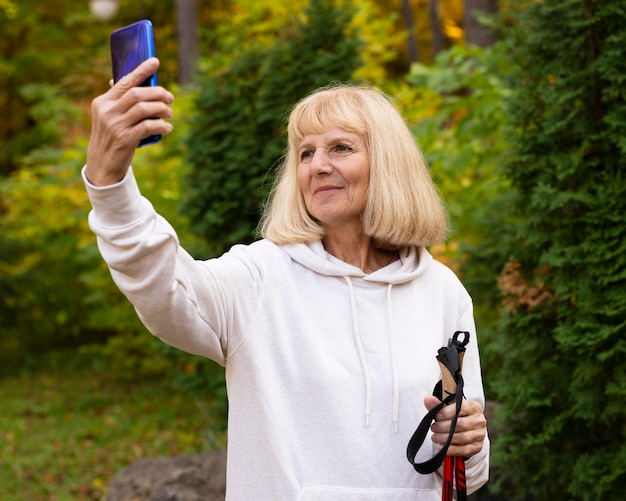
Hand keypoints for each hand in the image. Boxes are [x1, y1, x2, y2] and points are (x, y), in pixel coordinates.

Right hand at [85, 57, 174, 185]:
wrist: (102, 165)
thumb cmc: (111, 137)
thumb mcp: (108, 117)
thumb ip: (117, 101)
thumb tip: (123, 80)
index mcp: (102, 102)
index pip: (124, 81)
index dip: (141, 70)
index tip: (156, 62)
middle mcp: (107, 111)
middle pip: (137, 94)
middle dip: (158, 93)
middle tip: (170, 98)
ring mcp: (115, 125)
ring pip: (144, 108)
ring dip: (161, 109)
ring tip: (170, 113)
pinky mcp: (125, 139)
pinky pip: (148, 126)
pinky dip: (161, 125)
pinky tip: (167, 128)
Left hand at [424, 395, 486, 457]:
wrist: (464, 427)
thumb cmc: (454, 415)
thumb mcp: (447, 407)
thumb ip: (437, 404)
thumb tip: (428, 399)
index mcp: (474, 407)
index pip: (463, 408)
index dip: (448, 412)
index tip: (437, 416)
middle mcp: (480, 420)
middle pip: (462, 424)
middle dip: (445, 427)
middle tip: (433, 428)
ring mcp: (480, 434)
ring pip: (463, 438)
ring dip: (447, 438)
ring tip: (435, 437)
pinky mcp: (477, 447)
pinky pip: (465, 450)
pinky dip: (452, 449)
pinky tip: (442, 447)